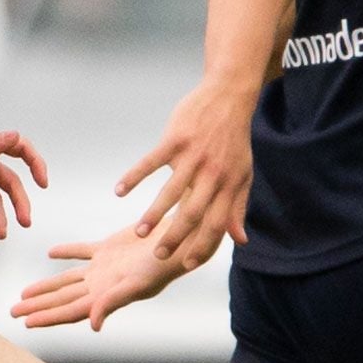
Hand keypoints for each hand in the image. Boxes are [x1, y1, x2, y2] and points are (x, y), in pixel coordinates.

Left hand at [11, 224, 191, 331]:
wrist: (180, 242)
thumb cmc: (162, 266)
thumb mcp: (137, 284)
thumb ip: (112, 302)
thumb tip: (93, 325)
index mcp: (105, 295)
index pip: (70, 310)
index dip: (47, 317)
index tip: (26, 322)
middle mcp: (101, 285)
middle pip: (62, 298)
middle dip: (37, 306)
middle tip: (13, 312)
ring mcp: (103, 268)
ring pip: (66, 279)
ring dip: (45, 286)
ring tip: (24, 293)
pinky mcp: (108, 248)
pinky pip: (81, 252)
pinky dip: (65, 253)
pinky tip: (50, 254)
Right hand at [116, 81, 256, 271]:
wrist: (228, 98)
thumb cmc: (234, 142)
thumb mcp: (243, 176)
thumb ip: (237, 209)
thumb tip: (240, 241)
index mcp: (229, 186)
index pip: (216, 223)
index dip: (203, 245)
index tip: (187, 264)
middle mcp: (212, 174)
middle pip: (193, 213)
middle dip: (175, 237)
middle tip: (157, 256)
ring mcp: (193, 156)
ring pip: (171, 191)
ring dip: (154, 214)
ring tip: (139, 232)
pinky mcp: (175, 139)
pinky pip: (151, 161)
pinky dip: (134, 176)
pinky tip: (119, 191)